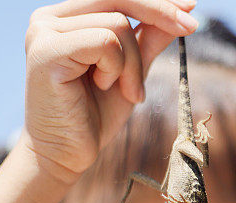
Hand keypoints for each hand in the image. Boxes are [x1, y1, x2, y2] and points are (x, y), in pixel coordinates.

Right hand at [21, 0, 198, 182]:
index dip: (156, 0)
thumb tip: (182, 10)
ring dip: (133, 63)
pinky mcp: (45, 50)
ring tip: (124, 90)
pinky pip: (103, 42)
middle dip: (159, 13)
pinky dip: (117, 68)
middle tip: (189, 29)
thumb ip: (148, 40)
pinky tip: (103, 87)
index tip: (190, 8)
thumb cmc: (95, 114)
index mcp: (67, 17)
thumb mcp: (131, 71)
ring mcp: (44, 31)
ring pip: (117, 24)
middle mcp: (50, 18)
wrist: (66, 154)